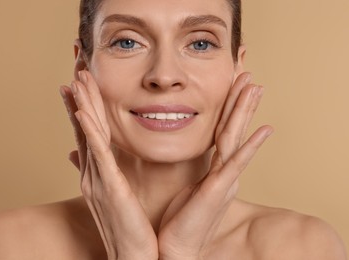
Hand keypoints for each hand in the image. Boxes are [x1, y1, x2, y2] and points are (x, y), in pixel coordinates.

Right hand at [60, 70, 157, 259]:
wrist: (134, 255)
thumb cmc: (128, 224)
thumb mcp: (114, 193)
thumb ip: (104, 171)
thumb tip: (90, 155)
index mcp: (97, 172)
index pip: (88, 132)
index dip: (81, 105)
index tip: (79, 82)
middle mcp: (92, 172)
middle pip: (84, 127)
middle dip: (80, 96)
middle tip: (77, 68)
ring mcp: (97, 179)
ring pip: (88, 135)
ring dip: (82, 105)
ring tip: (77, 79)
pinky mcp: (108, 187)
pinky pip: (98, 155)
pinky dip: (89, 132)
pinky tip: (82, 112)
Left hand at [157, 73, 272, 258]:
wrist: (175, 248)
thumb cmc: (178, 219)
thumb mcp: (184, 187)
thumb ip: (185, 167)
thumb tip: (174, 151)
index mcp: (214, 170)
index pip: (222, 131)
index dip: (228, 108)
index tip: (231, 85)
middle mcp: (223, 172)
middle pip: (232, 129)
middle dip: (240, 101)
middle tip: (247, 75)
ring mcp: (224, 180)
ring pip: (235, 138)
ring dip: (245, 112)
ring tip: (254, 87)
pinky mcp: (219, 189)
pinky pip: (236, 163)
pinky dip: (251, 146)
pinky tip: (266, 129)